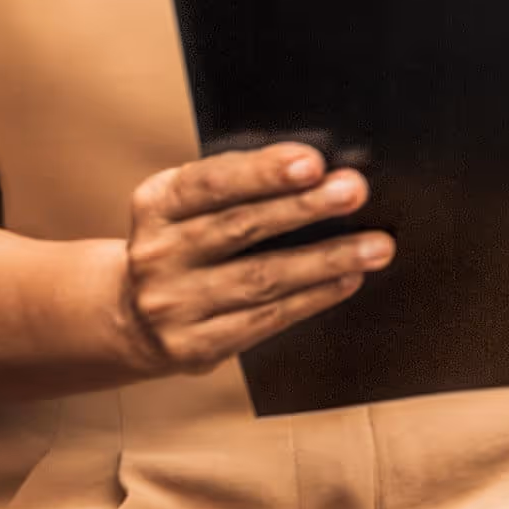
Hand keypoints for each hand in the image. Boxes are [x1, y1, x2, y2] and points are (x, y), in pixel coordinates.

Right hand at [115, 142, 386, 373]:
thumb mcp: (187, 205)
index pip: (209, 182)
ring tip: (375, 246)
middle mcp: (158, 254)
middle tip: (354, 192)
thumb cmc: (185, 243)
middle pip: (240, 228)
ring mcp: (172, 305)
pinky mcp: (194, 346)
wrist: (134, 317)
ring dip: (325, 260)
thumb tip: (319, 171)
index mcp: (156, 204)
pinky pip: (265, 319)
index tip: (312, 162)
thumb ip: (237, 185)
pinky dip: (312, 297)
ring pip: (260, 279)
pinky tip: (346, 280)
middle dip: (304, 208)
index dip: (262, 172)